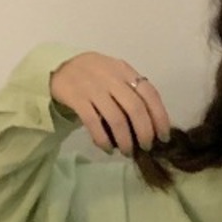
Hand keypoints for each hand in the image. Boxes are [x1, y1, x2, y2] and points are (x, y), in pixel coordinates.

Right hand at [49, 52, 172, 155]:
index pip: (150, 94)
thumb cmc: (94, 77)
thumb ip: (132, 92)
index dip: (160, 117)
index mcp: (124, 70)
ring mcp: (92, 86)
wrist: (58, 68)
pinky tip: (107, 149)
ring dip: (125, 141)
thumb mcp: (115, 76)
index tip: (163, 137)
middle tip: (146, 147)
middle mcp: (111, 76)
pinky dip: (103, 140)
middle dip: (145, 132)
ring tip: (127, 152)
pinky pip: (94, 123)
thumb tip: (153, 124)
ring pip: (116, 119)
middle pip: (136, 108)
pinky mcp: (76, 97)